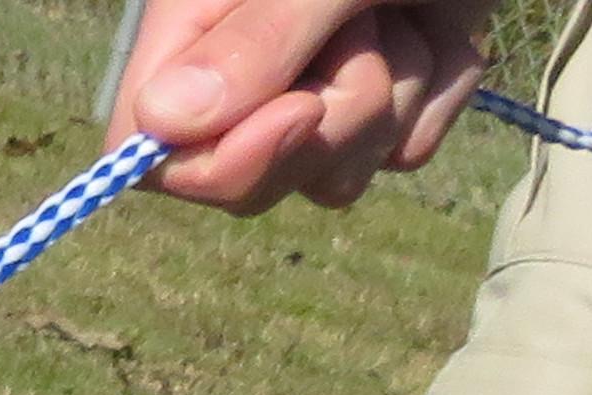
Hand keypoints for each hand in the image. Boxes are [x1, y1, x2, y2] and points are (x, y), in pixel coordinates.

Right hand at [113, 0, 488, 214]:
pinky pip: (403, 151)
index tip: (300, 114)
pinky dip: (436, 92)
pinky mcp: (385, 109)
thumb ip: (259, 37)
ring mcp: (317, 96)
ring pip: (334, 179)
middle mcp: (246, 70)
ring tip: (407, 8)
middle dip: (332, 121)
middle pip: (249, 180)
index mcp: (199, 23)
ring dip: (394, 99)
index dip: (219, 162)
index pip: (152, 145)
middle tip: (370, 24)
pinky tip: (439, 24)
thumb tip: (159, 121)